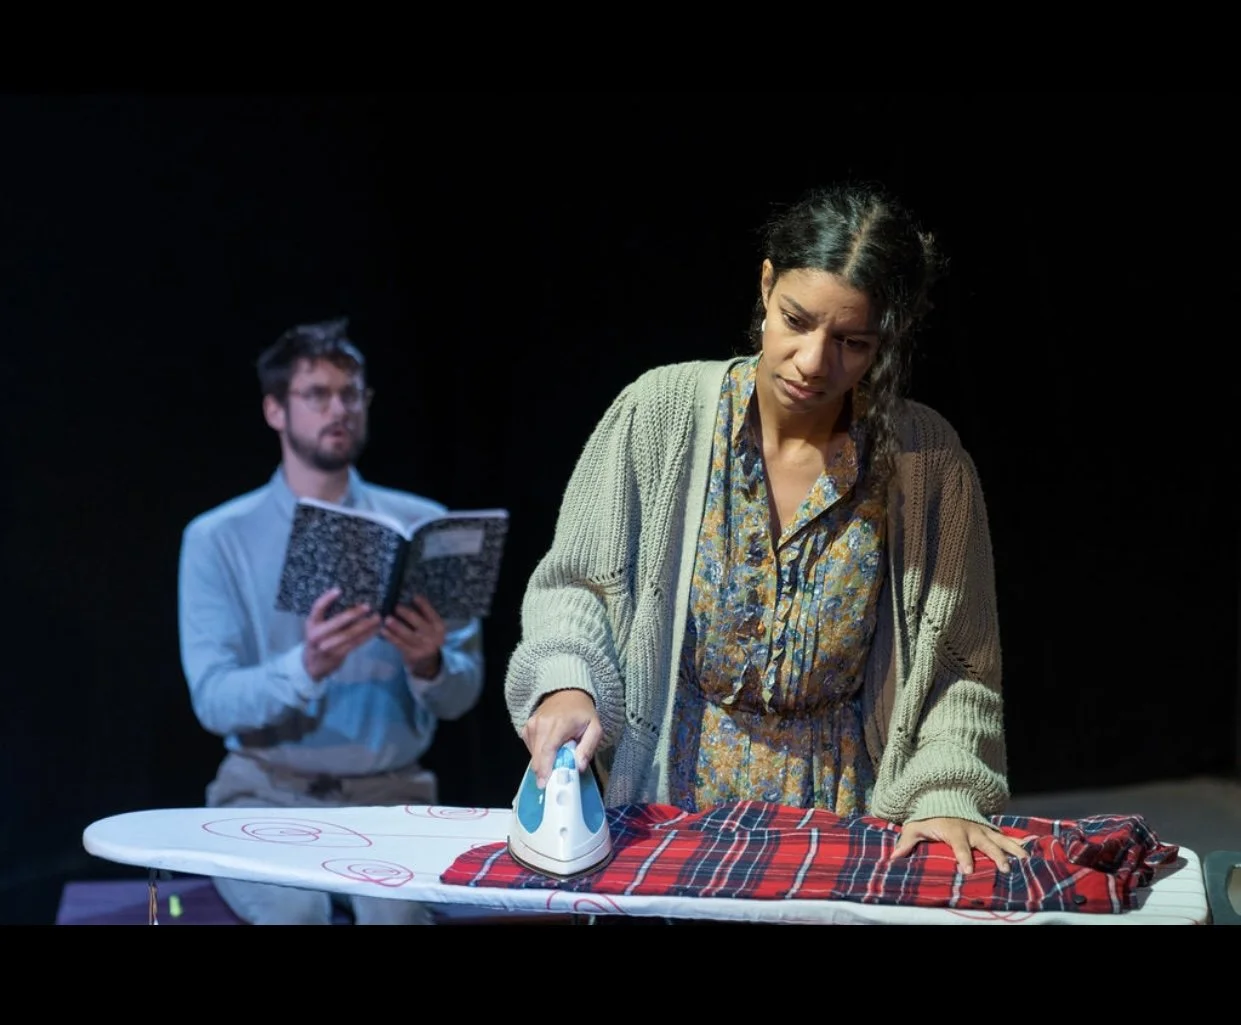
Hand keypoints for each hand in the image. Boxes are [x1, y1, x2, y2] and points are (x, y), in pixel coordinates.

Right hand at [303, 587, 381, 681]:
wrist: (312, 665)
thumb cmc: (319, 639)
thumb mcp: (318, 626)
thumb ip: (328, 616)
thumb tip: (352, 598)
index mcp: (312, 623)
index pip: (317, 608)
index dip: (327, 598)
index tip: (339, 589)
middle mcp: (316, 634)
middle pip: (337, 622)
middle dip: (354, 614)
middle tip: (368, 606)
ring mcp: (326, 646)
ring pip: (349, 634)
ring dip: (365, 625)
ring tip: (377, 618)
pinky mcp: (337, 655)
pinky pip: (354, 644)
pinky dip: (366, 636)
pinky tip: (375, 630)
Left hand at [381, 595, 445, 678]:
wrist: (429, 662)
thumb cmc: (428, 639)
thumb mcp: (432, 628)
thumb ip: (424, 617)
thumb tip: (408, 601)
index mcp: (438, 626)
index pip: (431, 613)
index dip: (423, 604)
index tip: (414, 597)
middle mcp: (432, 636)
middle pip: (418, 622)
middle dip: (406, 613)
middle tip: (396, 607)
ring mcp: (423, 646)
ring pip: (408, 634)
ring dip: (396, 625)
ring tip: (387, 619)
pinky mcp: (413, 654)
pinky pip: (400, 644)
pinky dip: (391, 637)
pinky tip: (384, 631)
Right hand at [520, 689, 602, 786]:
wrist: (567, 693)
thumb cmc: (582, 713)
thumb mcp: (595, 728)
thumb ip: (588, 748)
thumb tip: (578, 767)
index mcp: (560, 723)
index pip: (548, 749)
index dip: (545, 768)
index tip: (545, 784)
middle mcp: (541, 724)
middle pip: (538, 756)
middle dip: (544, 772)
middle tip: (554, 781)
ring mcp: (531, 725)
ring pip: (534, 755)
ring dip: (544, 762)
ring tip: (558, 758)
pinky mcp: (526, 728)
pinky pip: (531, 749)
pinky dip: (539, 754)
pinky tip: (550, 749)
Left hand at [891, 816, 1030, 874]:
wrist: (942, 797)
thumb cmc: (927, 817)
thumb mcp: (914, 826)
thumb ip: (906, 841)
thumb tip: (894, 857)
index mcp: (953, 830)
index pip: (959, 846)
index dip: (963, 857)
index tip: (967, 870)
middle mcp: (971, 829)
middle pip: (985, 844)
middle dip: (996, 856)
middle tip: (1005, 869)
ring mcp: (982, 829)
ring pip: (999, 839)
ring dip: (1012, 849)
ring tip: (1025, 860)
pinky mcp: (988, 830)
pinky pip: (1004, 836)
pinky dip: (1017, 842)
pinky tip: (1030, 850)